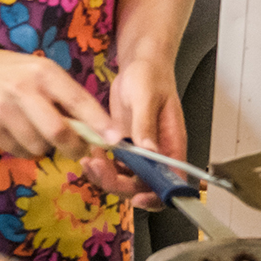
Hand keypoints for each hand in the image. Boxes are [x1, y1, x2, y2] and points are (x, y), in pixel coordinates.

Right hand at [0, 49, 120, 158]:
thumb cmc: (16, 73)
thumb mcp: (42, 73)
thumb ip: (67, 98)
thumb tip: (98, 132)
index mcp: (43, 73)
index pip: (78, 101)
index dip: (99, 123)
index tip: (115, 139)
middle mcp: (23, 89)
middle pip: (58, 132)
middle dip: (74, 147)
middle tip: (78, 150)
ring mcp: (2, 110)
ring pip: (38, 147)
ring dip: (45, 147)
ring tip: (37, 131)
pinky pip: (18, 152)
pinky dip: (25, 149)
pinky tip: (18, 133)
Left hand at [81, 56, 185, 208]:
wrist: (140, 63)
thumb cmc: (151, 75)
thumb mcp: (146, 96)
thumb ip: (146, 123)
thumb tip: (150, 150)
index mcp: (172, 145)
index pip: (171, 182)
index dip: (156, 196)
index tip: (137, 197)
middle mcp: (157, 153)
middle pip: (142, 186)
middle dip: (119, 184)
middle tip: (98, 168)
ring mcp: (140, 151)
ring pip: (125, 179)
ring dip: (105, 176)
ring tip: (89, 160)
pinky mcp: (124, 145)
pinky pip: (113, 165)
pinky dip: (100, 164)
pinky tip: (88, 152)